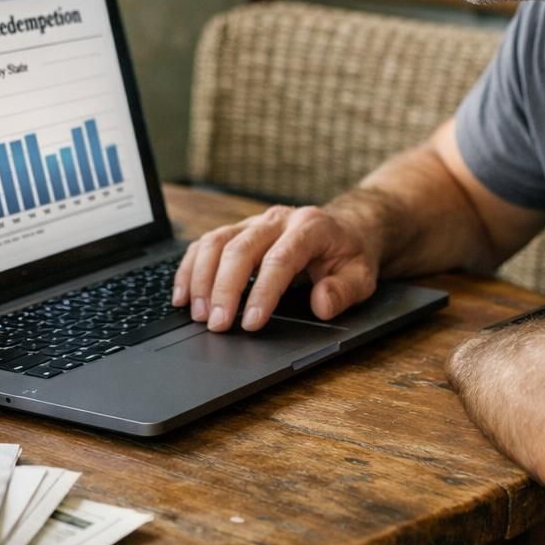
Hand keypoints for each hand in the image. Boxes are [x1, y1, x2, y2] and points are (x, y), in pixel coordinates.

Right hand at [171, 204, 379, 331]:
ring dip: (201, 279)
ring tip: (199, 315)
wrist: (345, 229)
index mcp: (310, 227)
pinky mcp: (237, 229)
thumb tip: (321, 304)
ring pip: (216, 242)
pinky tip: (183, 297)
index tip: (251, 323)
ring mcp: (253, 222)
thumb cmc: (349, 255)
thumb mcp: (362, 276)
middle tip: (218, 326)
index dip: (262, 292)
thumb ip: (344, 291)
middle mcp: (277, 219)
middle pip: (240, 249)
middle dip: (225, 290)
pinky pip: (205, 244)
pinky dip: (189, 269)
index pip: (279, 259)